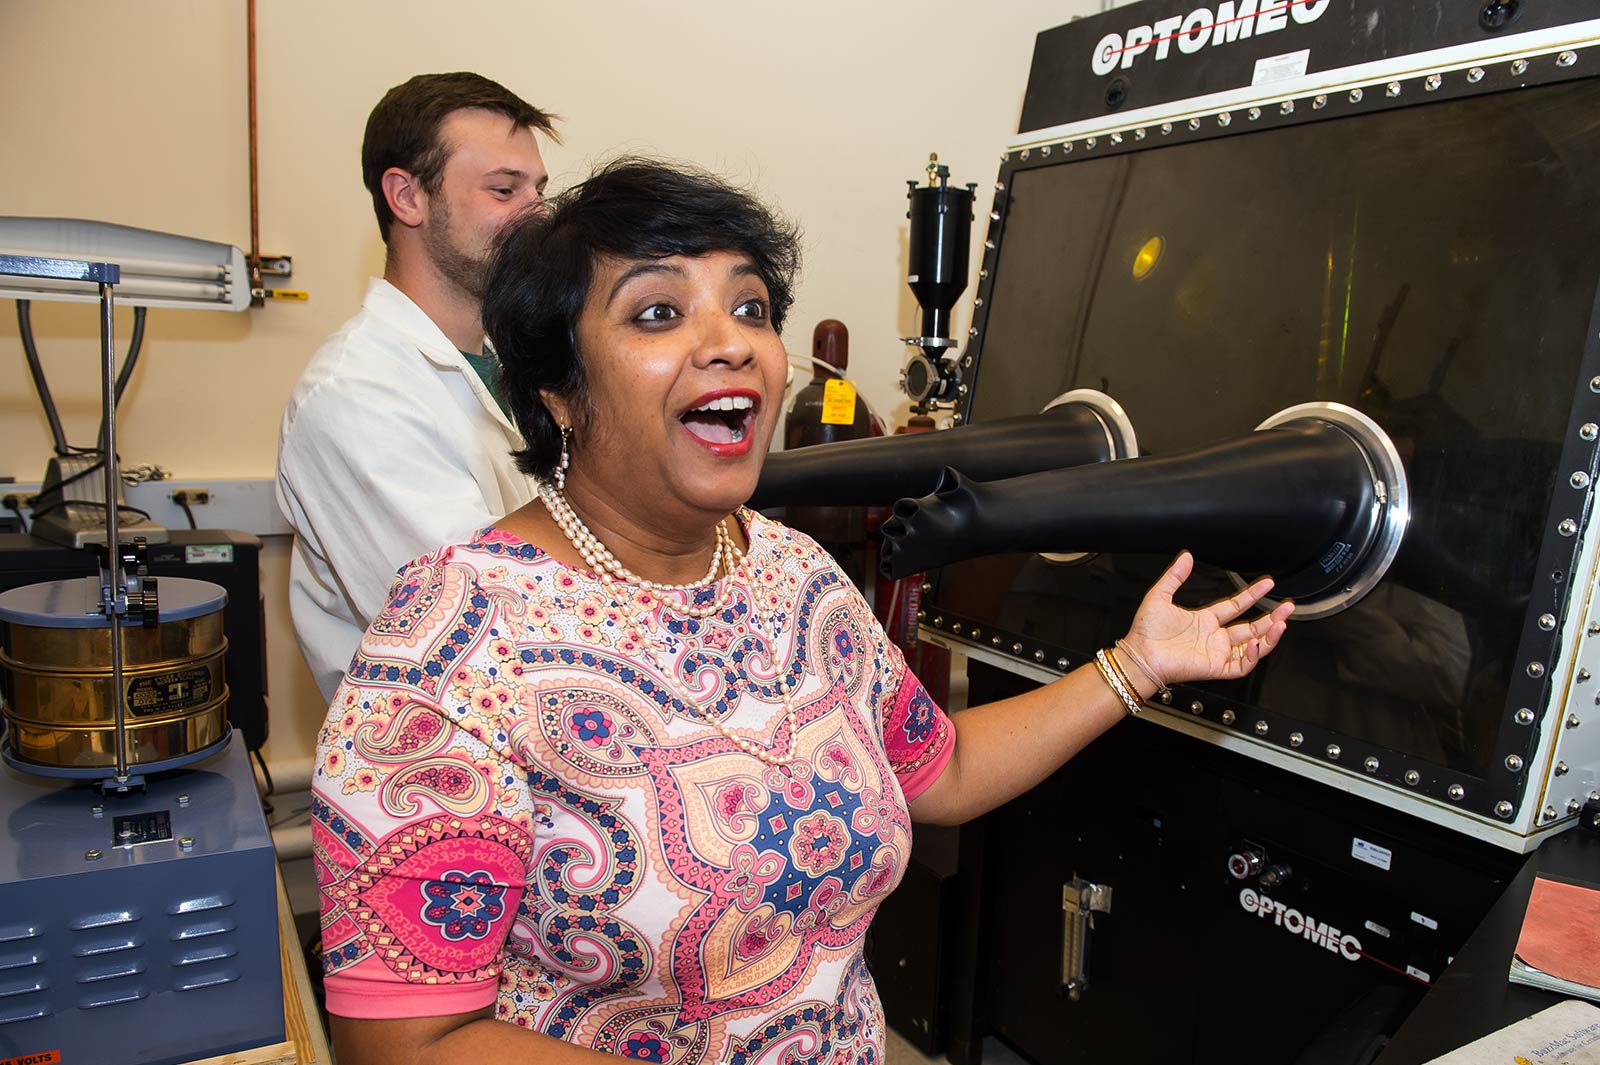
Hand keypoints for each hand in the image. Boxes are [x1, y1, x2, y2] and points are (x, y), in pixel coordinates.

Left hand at [1122, 552, 1293, 690]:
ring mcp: (1217, 652)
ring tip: (1282, 622)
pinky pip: (1241, 664)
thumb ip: (1175, 576)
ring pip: (1252, 646)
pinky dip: (1252, 655)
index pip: (1236, 606)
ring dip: (1269, 636)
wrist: (1140, 654)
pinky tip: (1258, 642)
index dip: (1252, 595)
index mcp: (1205, 621)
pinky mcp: (1216, 667)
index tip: (1267, 584)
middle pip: (1251, 627)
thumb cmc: (1145, 631)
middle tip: (1288, 607)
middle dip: (1271, 617)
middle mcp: (1214, 637)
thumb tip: (1186, 557)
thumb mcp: (1160, 596)